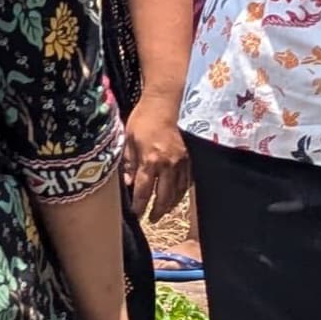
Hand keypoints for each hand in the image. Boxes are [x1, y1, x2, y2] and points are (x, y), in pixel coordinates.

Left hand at [122, 99, 191, 224]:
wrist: (167, 100)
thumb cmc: (145, 116)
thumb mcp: (129, 137)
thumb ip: (129, 162)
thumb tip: (128, 182)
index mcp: (150, 160)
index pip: (143, 192)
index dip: (139, 206)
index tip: (136, 214)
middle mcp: (169, 165)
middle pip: (164, 197)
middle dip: (157, 211)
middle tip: (151, 219)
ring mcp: (183, 162)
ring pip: (178, 192)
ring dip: (170, 204)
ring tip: (163, 210)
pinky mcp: (192, 157)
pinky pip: (188, 181)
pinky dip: (182, 191)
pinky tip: (176, 195)